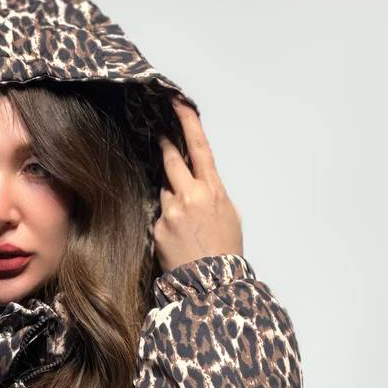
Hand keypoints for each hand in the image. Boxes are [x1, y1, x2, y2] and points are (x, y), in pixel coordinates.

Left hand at [154, 96, 243, 271]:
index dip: (187, 123)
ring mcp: (171, 211)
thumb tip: (197, 183)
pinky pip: (159, 216)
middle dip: (165, 147)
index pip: (199, 149)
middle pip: (171, 161)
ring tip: (186, 222)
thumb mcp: (229, 214)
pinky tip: (178, 238)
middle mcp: (190, 196)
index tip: (177, 104)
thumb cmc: (225, 249)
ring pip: (165, 192)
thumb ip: (211, 193)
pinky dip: (166, 222)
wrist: (212, 282)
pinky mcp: (158, 227)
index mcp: (213, 190)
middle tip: (160, 136)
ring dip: (172, 199)